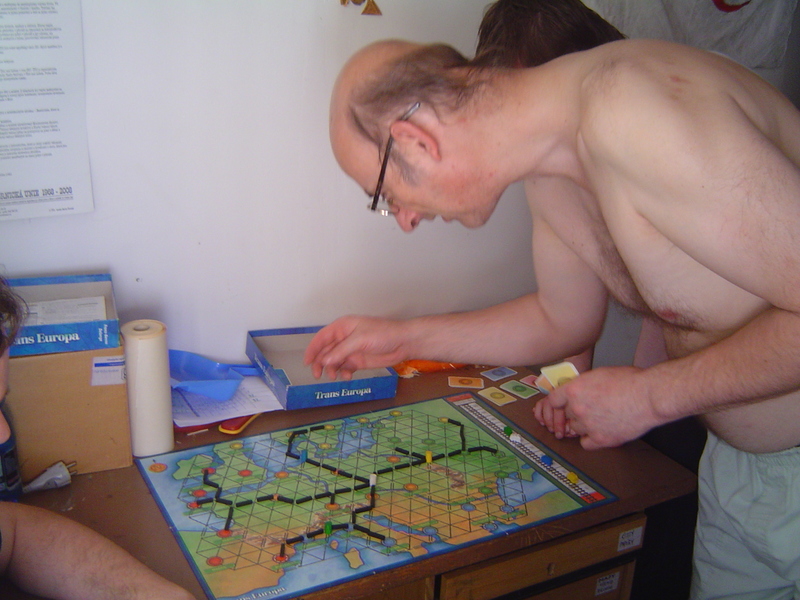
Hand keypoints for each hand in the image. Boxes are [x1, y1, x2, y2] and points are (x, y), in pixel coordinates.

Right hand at [304, 316, 409, 379]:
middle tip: (318, 375)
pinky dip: (343, 373)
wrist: (402, 343)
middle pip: (326, 351)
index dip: (312, 349)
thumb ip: (342, 350)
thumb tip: (325, 361)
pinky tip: (347, 376)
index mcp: (342, 327)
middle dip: (321, 363)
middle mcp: (344, 338)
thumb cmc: (383, 334)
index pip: (321, 338)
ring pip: (334, 361)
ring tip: (335, 376)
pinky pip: (344, 368)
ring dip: (331, 369)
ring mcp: (351, 350)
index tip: (306, 362)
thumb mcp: (360, 339)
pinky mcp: (358, 361)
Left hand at [534, 366, 660, 449]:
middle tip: (588, 410)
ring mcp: (588, 425)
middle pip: (566, 414)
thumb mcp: (599, 374)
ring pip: (575, 429)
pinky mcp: (601, 439)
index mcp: (575, 389)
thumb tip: (577, 390)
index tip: (561, 406)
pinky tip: (600, 432)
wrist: (649, 396)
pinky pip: (585, 444)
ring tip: (599, 419)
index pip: (553, 400)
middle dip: (574, 412)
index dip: (558, 403)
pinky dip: (591, 440)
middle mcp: (577, 408)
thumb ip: (583, 384)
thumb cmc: (631, 380)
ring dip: (583, 426)